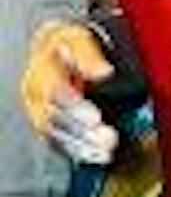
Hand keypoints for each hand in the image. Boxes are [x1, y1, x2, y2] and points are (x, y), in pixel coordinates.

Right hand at [21, 22, 119, 163]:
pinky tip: (99, 157)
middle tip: (109, 139)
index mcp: (40, 70)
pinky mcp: (48, 127)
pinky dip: (80, 152)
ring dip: (83, 146)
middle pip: (55, 118)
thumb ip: (90, 56)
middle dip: (82, 131)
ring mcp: (38, 113)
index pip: (54, 91)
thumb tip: (104, 72)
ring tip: (108, 151)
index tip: (96, 117)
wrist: (57, 53)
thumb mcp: (79, 39)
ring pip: (57, 135)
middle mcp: (34, 95)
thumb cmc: (70, 46)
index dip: (74, 106)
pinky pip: (60, 143)